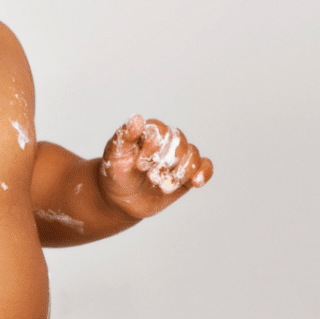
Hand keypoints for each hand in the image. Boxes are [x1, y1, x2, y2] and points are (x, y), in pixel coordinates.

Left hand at [98, 115, 212, 218]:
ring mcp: (179, 157)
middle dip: (167, 162)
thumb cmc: (116, 173)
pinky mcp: (188, 173)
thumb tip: (138, 118)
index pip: (161, 131)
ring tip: (164, 187)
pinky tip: (195, 183)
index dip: (153, 148)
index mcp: (149, 132)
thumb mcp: (114, 155)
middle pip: (179, 142)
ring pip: (193, 155)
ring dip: (180, 173)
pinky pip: (205, 166)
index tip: (139, 166)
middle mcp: (167, 141)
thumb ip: (125, 136)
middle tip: (151, 177)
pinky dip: (203, 173)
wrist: (121, 199)